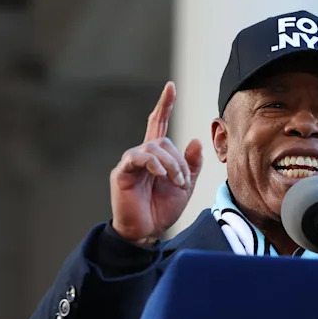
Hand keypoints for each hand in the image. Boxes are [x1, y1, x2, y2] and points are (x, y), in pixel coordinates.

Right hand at [109, 81, 203, 244]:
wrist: (147, 231)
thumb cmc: (163, 209)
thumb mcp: (185, 186)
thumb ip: (191, 164)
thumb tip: (195, 140)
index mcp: (157, 156)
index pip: (159, 124)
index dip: (165, 105)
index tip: (171, 86)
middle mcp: (142, 155)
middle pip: (163, 140)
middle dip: (179, 160)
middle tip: (183, 181)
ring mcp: (130, 163)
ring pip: (153, 148)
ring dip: (170, 165)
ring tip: (175, 183)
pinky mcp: (122, 172)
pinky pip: (137, 158)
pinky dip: (153, 164)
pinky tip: (160, 175)